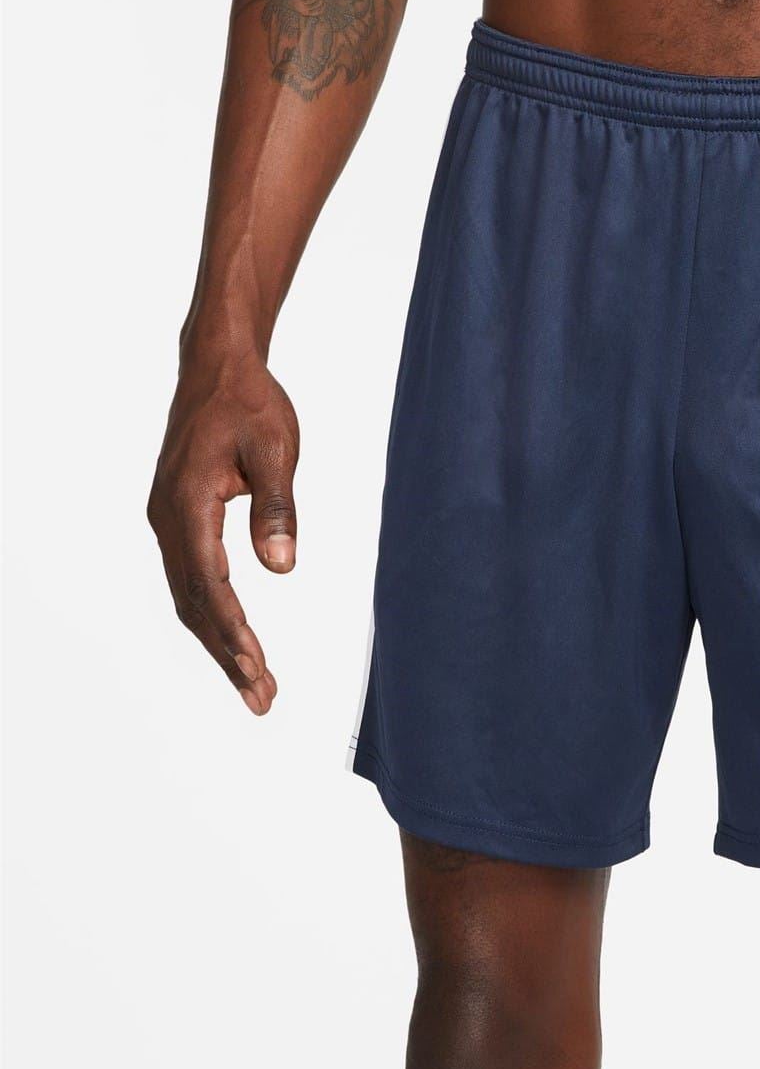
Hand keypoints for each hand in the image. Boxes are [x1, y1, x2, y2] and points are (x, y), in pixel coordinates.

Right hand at [148, 350, 298, 714]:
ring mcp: (169, 521)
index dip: (232, 630)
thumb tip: (282, 569)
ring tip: (256, 686)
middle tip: (261, 699)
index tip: (255, 665)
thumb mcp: (276, 450)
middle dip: (227, 655)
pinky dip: (214, 616)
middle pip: (195, 604)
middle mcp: (168, 519)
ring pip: (191, 598)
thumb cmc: (251, 404)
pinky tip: (235, 642)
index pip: (210, 583)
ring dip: (220, 643)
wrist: (218, 369)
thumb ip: (277, 509)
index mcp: (188, 504)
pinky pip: (192, 579)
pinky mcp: (179, 520)